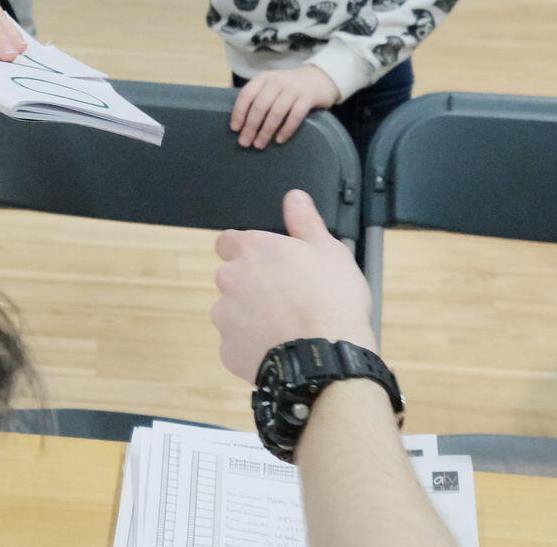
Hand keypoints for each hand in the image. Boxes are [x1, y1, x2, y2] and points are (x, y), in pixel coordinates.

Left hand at [211, 190, 374, 383]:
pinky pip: (237, 344)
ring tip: (287, 327)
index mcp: (252, 250)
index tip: (264, 263)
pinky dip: (253, 346)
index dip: (245, 251)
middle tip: (286, 299)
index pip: (228, 242)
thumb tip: (294, 197)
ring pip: (233, 312)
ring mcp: (225, 317)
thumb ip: (305, 221)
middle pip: (232, 278)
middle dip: (252, 286)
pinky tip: (280, 348)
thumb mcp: (328, 251)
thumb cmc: (332, 301)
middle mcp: (230, 279)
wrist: (326, 359)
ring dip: (251, 317)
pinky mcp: (228, 350)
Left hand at [230, 65, 338, 148]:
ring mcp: (294, 89)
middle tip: (244, 142)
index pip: (247, 95)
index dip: (239, 112)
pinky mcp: (308, 97)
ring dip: (266, 131)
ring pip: (276, 112)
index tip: (235, 129)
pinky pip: (295, 116)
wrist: (320, 78)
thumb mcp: (272, 85)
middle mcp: (277, 81)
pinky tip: (279, 140)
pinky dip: (286, 130)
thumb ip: (258, 96)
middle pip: (260, 106)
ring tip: (259, 144)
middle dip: (250, 126)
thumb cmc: (290, 86)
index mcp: (264, 78)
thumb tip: (241, 122)